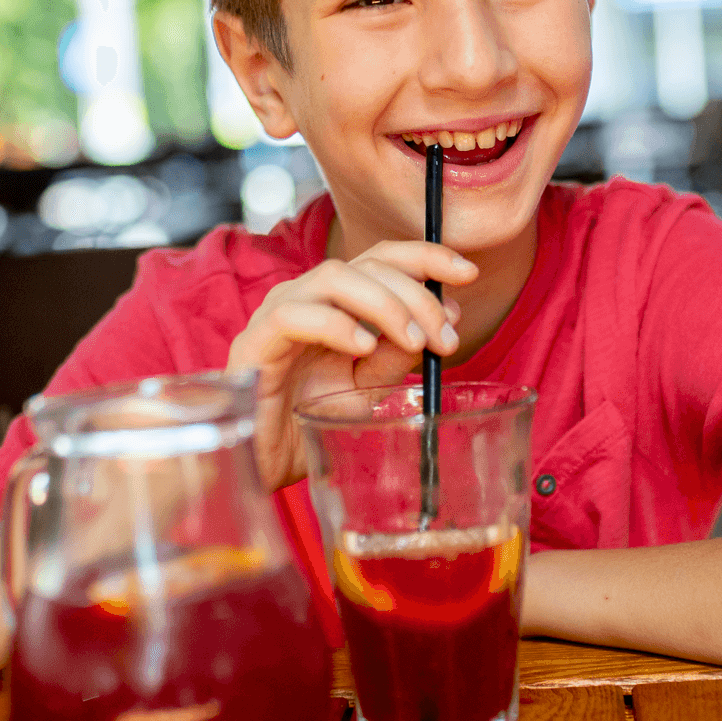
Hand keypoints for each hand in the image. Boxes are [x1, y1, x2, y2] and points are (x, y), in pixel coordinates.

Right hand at [227, 241, 476, 489]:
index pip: (383, 259)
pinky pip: (294, 314)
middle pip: (367, 264)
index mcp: (337, 303)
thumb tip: (439, 328)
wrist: (261, 464)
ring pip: (335, 277)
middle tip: (446, 337)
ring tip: (412, 342)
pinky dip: (336, 324)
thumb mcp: (365, 389)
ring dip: (384, 304)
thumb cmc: (308, 424)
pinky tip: (363, 347)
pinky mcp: (254, 341)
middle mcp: (308, 298)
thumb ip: (395, 356)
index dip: (426, 257)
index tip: (467, 272)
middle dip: (417, 294)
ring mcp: (278, 315)